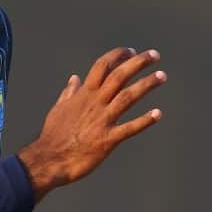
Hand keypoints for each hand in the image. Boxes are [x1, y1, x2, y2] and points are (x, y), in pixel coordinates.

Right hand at [17, 48, 166, 202]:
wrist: (49, 160)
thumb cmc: (53, 135)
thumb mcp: (59, 109)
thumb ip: (69, 93)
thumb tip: (74, 78)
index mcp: (84, 94)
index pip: (102, 66)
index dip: (117, 56)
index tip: (131, 51)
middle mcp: (95, 103)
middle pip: (119, 76)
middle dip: (137, 63)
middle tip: (154, 55)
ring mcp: (102, 121)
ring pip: (127, 97)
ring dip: (146, 85)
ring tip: (162, 76)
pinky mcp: (107, 140)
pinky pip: (129, 129)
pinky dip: (144, 121)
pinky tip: (158, 114)